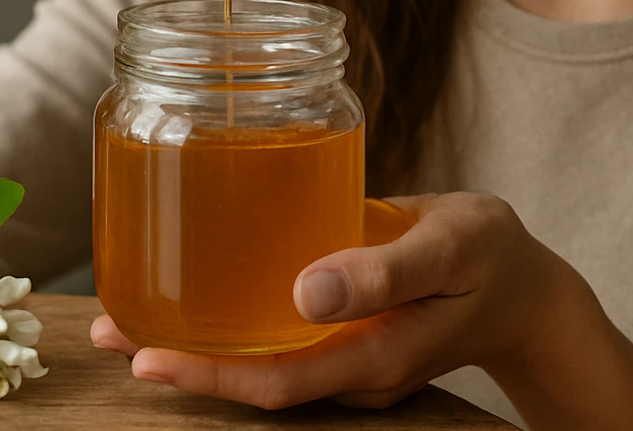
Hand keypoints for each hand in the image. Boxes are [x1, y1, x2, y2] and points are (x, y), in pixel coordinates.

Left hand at [91, 192, 632, 426]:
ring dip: (192, 341)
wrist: (524, 284)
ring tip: (124, 312)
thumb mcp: (449, 249)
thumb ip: (385, 268)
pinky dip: (225, 318)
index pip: (277, 384)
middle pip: (250, 379)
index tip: (146, 358)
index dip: (209, 378)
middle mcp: (348, 366)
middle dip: (178, 363)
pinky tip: (191, 284)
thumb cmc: (490, 256)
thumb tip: (307, 291)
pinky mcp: (340, 327)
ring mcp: (343, 353)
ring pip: (256, 357)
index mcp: (373, 357)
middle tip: (107, 330)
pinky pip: (273, 334)